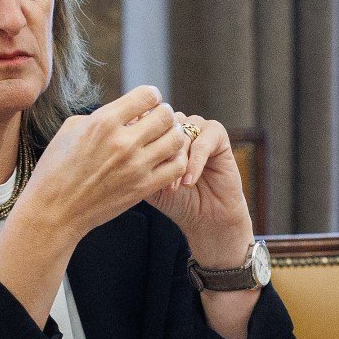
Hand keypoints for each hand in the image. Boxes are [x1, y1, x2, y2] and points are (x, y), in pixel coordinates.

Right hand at [12, 85, 187, 246]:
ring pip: (176, 139)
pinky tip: (164, 160)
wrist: (54, 210)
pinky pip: (177, 167)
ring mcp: (136, 167)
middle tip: (157, 121)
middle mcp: (123, 142)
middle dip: (163, 113)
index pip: (147, 95)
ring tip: (163, 139)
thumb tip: (125, 111)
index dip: (150, 96)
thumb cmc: (56, 168)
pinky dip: (176, 159)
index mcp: (103, 122)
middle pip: (166, 115)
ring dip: (172, 135)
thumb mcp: (71, 129)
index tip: (146, 103)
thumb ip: (102, 115)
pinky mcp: (143, 188)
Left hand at [146, 111, 253, 266]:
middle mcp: (176, 124)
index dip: (140, 143)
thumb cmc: (176, 200)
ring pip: (181, 134)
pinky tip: (189, 182)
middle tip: (156, 180)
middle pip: (162, 127)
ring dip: (176, 162)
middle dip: (158, 154)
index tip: (136, 168)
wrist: (206, 216)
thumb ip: (136, 163)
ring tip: (173, 187)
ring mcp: (197, 127)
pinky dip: (195, 163)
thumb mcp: (148, 182)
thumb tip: (120, 149)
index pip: (143, 121)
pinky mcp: (217, 135)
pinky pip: (203, 142)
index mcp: (157, 130)